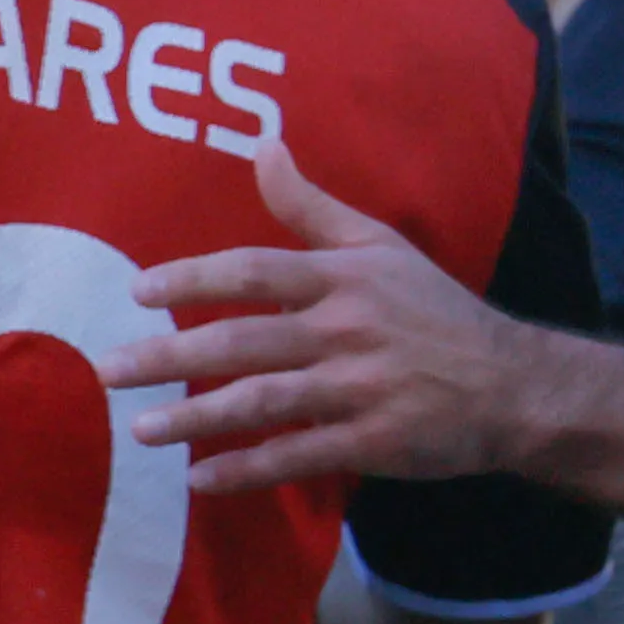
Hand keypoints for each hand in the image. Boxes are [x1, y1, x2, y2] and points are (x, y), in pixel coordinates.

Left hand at [104, 138, 553, 493]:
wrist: (516, 384)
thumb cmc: (435, 312)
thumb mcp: (381, 247)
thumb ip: (312, 206)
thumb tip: (264, 144)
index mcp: (344, 280)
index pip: (255, 271)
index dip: (194, 278)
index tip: (139, 290)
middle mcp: (347, 330)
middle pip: (244, 341)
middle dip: (170, 356)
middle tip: (108, 371)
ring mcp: (361, 388)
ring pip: (264, 402)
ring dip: (198, 416)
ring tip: (141, 430)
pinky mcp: (375, 441)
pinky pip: (299, 455)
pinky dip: (249, 469)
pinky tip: (201, 479)